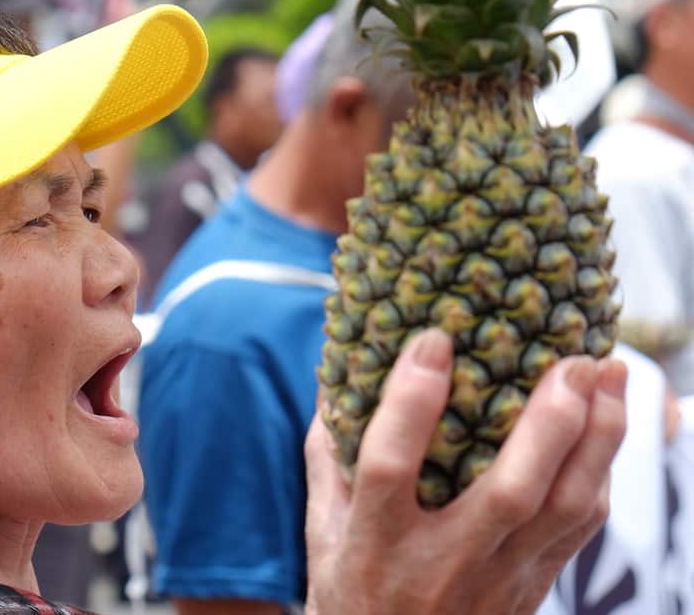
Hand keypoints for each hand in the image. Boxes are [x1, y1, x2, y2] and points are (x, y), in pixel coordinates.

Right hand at [304, 329, 627, 614]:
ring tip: (608, 373)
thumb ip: (328, 455)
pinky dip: (600, 470)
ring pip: (565, 509)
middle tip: (568, 361)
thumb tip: (334, 375)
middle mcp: (441, 562)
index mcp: (375, 543)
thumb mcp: (323, 531)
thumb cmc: (353, 595)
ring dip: (597, 437)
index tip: (431, 340)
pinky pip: (582, 527)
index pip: (389, 467)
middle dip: (547, 422)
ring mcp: (497, 578)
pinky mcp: (534, 585)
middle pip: (509, 493)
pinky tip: (605, 424)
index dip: (409, 403)